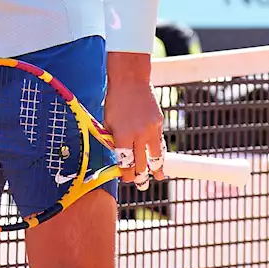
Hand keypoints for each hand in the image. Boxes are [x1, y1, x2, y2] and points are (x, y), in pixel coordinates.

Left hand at [104, 63, 165, 187]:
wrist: (130, 82)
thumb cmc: (114, 102)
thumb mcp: (107, 122)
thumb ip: (113, 140)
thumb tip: (118, 156)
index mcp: (122, 136)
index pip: (125, 162)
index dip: (126, 173)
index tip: (125, 178)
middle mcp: (138, 135)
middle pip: (141, 162)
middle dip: (140, 176)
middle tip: (140, 185)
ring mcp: (151, 130)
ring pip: (156, 156)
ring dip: (156, 169)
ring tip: (158, 178)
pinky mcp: (159, 124)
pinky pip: (159, 143)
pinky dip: (160, 153)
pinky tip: (160, 160)